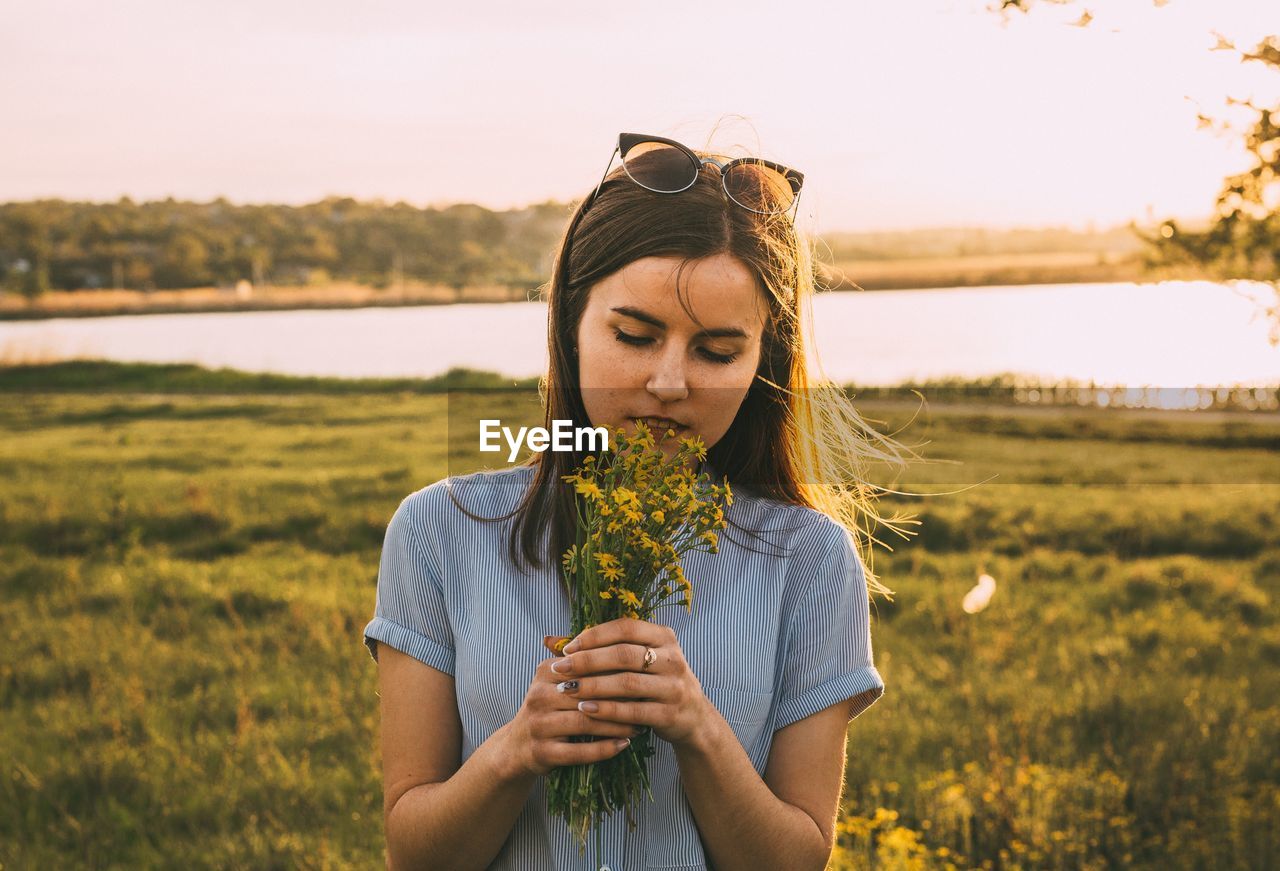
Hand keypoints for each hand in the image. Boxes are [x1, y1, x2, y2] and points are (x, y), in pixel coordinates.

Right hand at [502, 642, 646, 778]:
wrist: (517, 746)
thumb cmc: (550, 707)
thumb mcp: (560, 679)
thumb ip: (585, 660)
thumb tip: (624, 638)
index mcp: (546, 672)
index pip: (587, 666)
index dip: (617, 670)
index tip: (643, 675)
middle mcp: (539, 695)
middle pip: (588, 694)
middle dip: (621, 699)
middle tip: (647, 702)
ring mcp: (539, 725)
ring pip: (586, 722)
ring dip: (616, 725)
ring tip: (640, 725)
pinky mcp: (542, 752)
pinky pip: (579, 751)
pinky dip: (604, 749)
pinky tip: (624, 745)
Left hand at [549, 617, 710, 749]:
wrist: (692, 718)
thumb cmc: (653, 682)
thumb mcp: (636, 660)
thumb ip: (598, 649)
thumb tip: (548, 640)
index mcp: (664, 636)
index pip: (625, 628)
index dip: (594, 636)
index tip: (567, 647)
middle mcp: (673, 658)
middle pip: (624, 654)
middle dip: (588, 661)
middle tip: (560, 669)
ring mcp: (674, 686)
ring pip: (628, 683)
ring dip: (594, 686)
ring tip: (568, 689)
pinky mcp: (671, 714)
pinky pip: (634, 711)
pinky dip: (608, 710)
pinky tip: (586, 710)